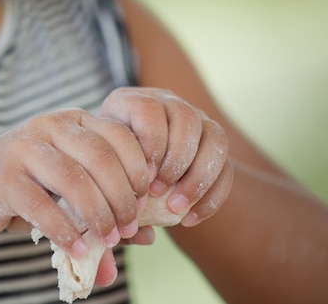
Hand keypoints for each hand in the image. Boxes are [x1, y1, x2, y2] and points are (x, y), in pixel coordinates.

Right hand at [0, 108, 149, 256]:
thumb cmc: (31, 186)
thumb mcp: (72, 190)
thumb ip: (109, 207)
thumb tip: (149, 238)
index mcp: (75, 121)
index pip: (120, 135)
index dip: (139, 169)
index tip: (147, 201)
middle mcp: (51, 125)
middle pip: (100, 156)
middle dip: (122, 196)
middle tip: (129, 227)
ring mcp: (24, 147)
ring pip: (73, 179)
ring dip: (97, 215)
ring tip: (108, 240)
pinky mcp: (3, 176)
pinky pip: (41, 205)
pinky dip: (63, 231)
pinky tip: (76, 249)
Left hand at [100, 87, 232, 226]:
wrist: (127, 167)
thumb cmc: (106, 169)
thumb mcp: (100, 170)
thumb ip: (113, 187)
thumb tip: (141, 226)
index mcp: (132, 101)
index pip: (149, 109)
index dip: (150, 144)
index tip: (142, 178)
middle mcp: (168, 103)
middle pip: (187, 118)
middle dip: (176, 160)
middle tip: (157, 192)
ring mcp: (196, 120)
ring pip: (215, 137)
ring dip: (197, 178)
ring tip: (175, 208)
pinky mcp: (213, 145)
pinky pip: (227, 167)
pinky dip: (212, 197)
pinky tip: (190, 220)